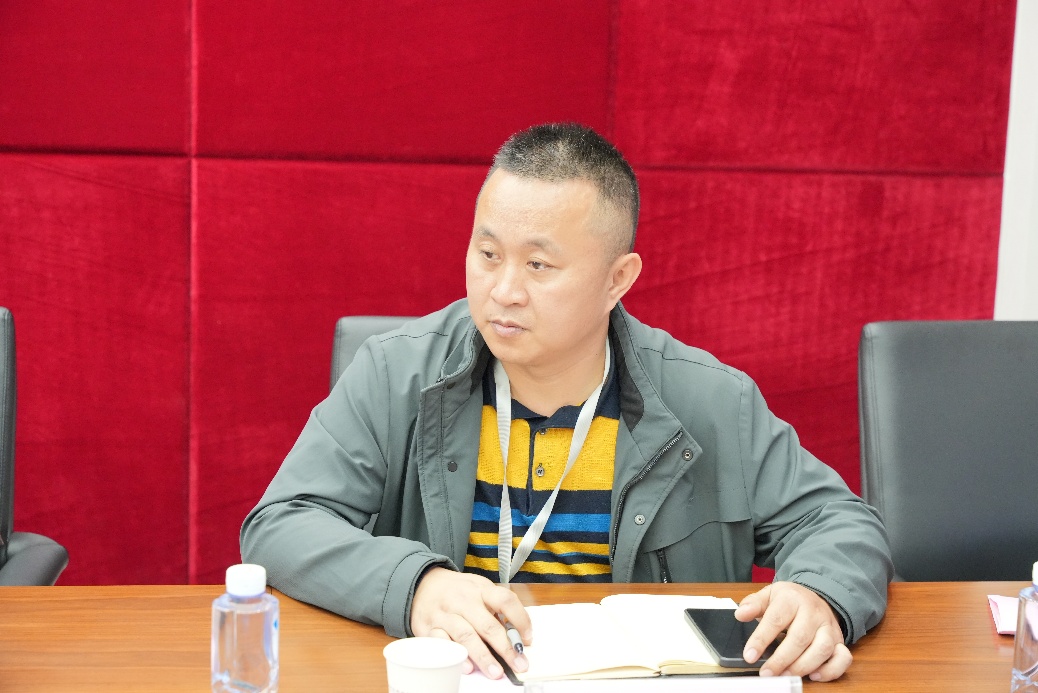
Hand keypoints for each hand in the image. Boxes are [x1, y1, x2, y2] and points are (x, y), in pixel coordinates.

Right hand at [410, 567, 531, 678]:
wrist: (423, 584)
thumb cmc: (458, 591)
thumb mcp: (479, 590)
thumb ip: (496, 609)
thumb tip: (518, 636)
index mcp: (480, 589)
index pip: (505, 601)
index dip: (520, 619)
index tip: (528, 639)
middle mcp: (463, 601)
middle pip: (487, 625)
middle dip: (505, 648)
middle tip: (518, 664)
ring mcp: (445, 614)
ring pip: (466, 636)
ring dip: (483, 657)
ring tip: (496, 672)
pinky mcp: (428, 628)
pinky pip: (443, 644)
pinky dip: (455, 657)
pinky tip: (467, 667)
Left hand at [734, 581, 851, 681]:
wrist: (816, 596)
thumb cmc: (788, 600)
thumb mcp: (769, 595)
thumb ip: (754, 604)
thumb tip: (740, 614)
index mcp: (792, 599)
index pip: (775, 619)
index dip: (761, 639)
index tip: (749, 655)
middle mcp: (813, 612)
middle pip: (799, 638)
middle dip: (781, 659)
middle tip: (766, 673)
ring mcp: (829, 627)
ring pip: (821, 649)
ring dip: (802, 667)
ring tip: (784, 675)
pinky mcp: (840, 641)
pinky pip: (843, 658)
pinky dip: (830, 670)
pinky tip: (813, 676)